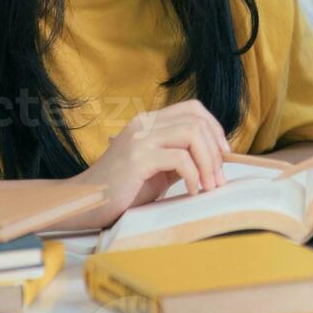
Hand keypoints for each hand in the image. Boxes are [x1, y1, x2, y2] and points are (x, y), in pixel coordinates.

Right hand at [69, 99, 230, 227]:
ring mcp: (140, 139)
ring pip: (192, 134)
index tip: (225, 154)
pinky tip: (191, 192)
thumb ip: (181, 156)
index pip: (193, 109)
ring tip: (209, 186)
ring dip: (208, 162)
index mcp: (149, 122)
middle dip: (215, 150)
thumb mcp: (159, 169)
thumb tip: (217, 158)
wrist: (87, 204)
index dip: (215, 128)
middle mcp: (144, 124)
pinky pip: (180, 159)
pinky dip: (193, 176)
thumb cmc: (124, 190)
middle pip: (196, 121)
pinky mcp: (137, 159)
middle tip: (219, 178)